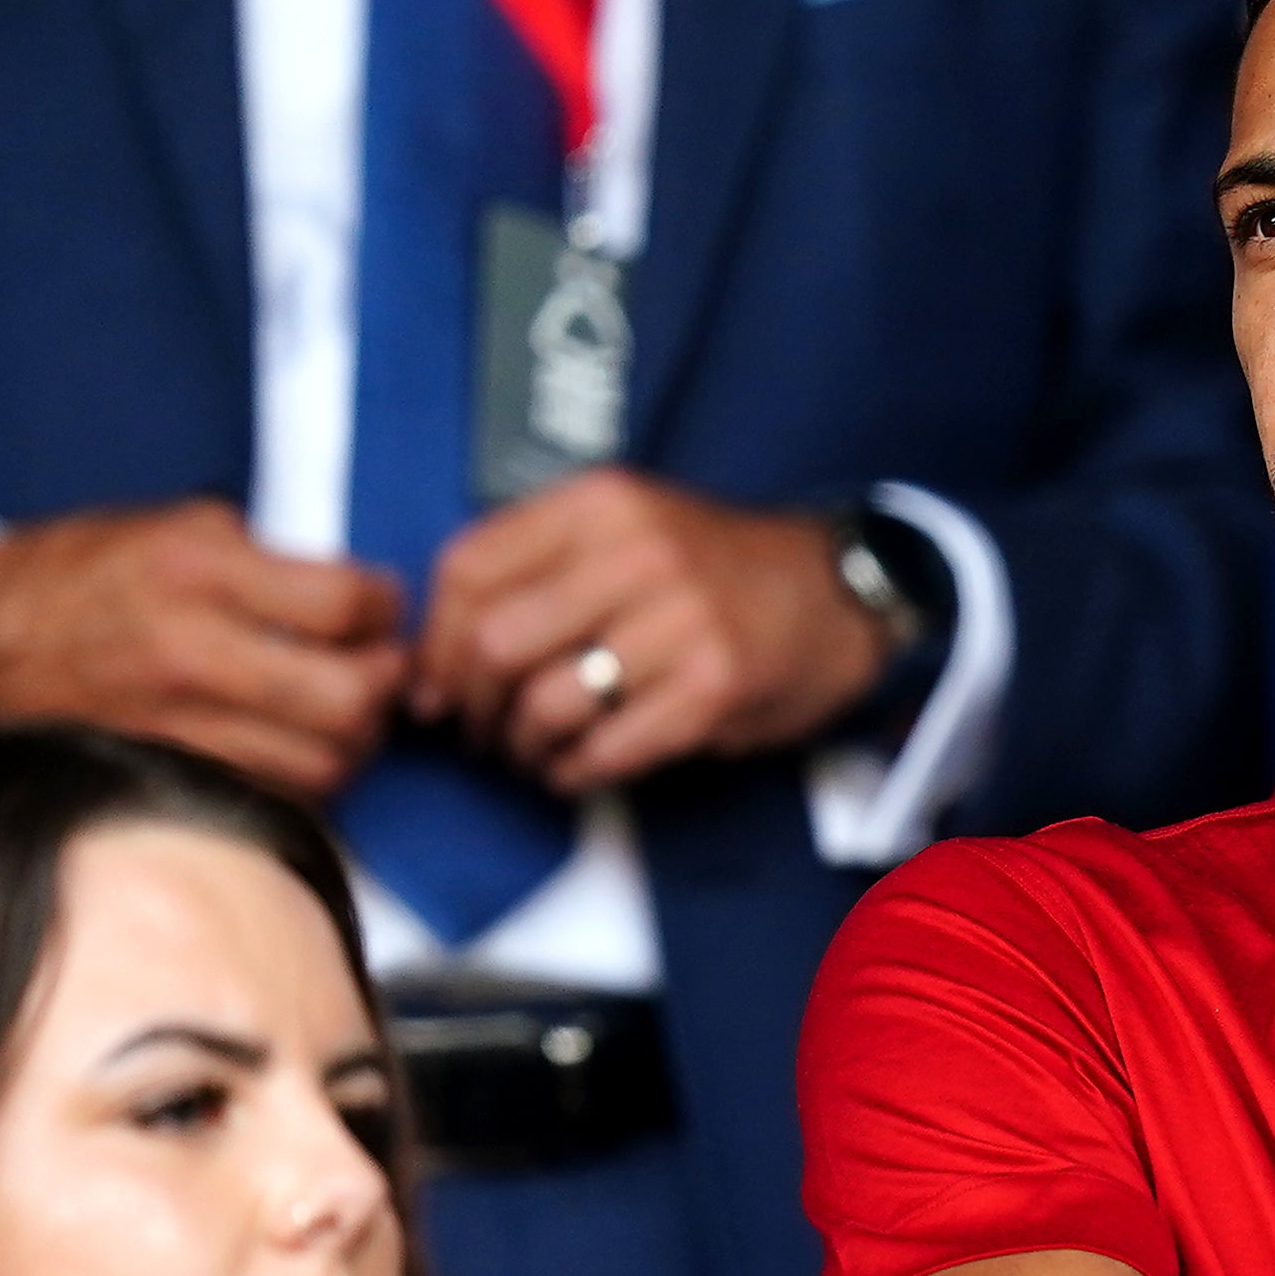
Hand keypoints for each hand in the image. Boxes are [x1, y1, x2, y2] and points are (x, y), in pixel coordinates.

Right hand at [0, 500, 404, 796]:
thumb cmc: (81, 575)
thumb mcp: (174, 527)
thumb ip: (270, 558)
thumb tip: (362, 594)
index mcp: (196, 572)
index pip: (345, 603)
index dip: (386, 607)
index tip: (383, 608)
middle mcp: (188, 652)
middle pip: (349, 697)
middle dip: (385, 684)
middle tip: (382, 668)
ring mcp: (175, 724)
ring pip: (322, 764)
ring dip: (354, 742)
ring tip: (345, 713)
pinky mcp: (165, 773)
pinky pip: (273, 795)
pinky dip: (304, 777)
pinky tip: (297, 745)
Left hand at [410, 468, 891, 793]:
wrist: (837, 591)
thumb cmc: (715, 570)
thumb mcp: (625, 528)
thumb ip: (539, 566)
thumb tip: (438, 655)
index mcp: (602, 503)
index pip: (469, 568)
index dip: (437, 641)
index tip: (436, 684)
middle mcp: (639, 551)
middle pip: (497, 644)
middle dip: (475, 707)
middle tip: (484, 732)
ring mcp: (683, 619)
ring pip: (546, 704)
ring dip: (523, 748)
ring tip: (534, 754)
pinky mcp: (715, 685)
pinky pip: (609, 747)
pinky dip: (577, 772)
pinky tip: (580, 768)